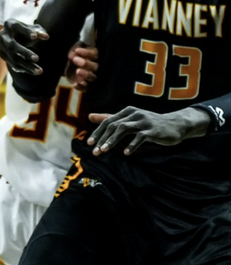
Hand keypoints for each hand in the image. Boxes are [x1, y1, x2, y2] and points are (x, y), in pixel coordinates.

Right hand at [0, 18, 46, 74]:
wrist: (17, 37)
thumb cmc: (28, 31)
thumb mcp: (34, 29)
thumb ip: (40, 31)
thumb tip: (46, 36)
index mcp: (10, 24)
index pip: (16, 27)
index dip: (25, 31)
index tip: (35, 37)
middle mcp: (3, 35)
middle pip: (11, 45)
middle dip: (24, 52)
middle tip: (37, 58)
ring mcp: (2, 46)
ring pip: (13, 58)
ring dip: (27, 65)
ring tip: (40, 71)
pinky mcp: (3, 56)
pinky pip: (13, 65)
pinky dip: (25, 69)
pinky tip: (35, 71)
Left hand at [65, 44, 98, 90]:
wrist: (69, 69)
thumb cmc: (74, 57)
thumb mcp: (73, 53)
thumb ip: (73, 53)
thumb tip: (71, 56)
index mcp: (93, 56)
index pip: (93, 54)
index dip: (86, 52)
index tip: (77, 50)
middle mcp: (95, 67)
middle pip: (94, 66)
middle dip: (86, 63)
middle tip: (75, 59)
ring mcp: (91, 77)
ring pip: (92, 77)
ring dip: (86, 74)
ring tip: (77, 71)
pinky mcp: (87, 86)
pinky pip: (86, 88)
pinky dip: (81, 87)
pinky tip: (75, 84)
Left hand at [87, 106, 209, 155]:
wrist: (175, 125)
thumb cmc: (149, 124)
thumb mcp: (129, 119)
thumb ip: (111, 118)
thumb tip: (90, 116)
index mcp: (127, 111)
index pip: (108, 121)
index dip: (98, 132)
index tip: (89, 143)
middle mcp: (134, 114)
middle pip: (114, 125)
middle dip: (102, 138)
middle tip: (95, 151)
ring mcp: (143, 121)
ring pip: (124, 129)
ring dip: (113, 140)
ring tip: (104, 150)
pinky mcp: (152, 130)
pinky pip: (140, 137)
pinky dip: (132, 144)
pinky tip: (126, 153)